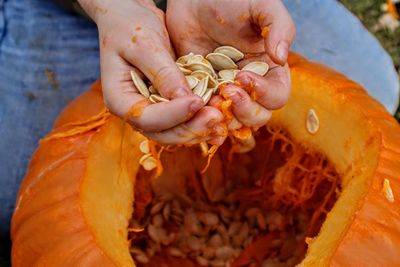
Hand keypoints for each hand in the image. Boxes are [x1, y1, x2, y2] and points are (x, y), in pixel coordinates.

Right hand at [78, 0, 224, 144]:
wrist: (130, 19)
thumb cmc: (130, 26)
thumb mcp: (145, 45)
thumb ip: (164, 73)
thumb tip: (186, 100)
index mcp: (119, 99)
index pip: (146, 118)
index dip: (173, 115)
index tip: (197, 102)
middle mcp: (135, 111)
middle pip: (163, 133)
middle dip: (190, 129)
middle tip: (217, 118)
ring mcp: (153, 111)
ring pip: (176, 132)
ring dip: (199, 129)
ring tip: (222, 120)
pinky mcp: (168, 107)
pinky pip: (184, 120)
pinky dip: (201, 119)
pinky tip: (221, 116)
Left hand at [166, 0, 295, 127]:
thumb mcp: (262, 5)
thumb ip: (280, 27)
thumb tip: (281, 57)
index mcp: (269, 70)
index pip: (277, 96)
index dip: (264, 94)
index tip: (244, 76)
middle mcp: (249, 86)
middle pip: (257, 116)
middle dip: (244, 110)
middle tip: (226, 90)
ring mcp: (224, 90)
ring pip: (231, 120)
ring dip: (222, 117)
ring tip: (209, 101)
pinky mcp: (202, 91)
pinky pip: (204, 113)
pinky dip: (200, 116)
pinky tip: (193, 107)